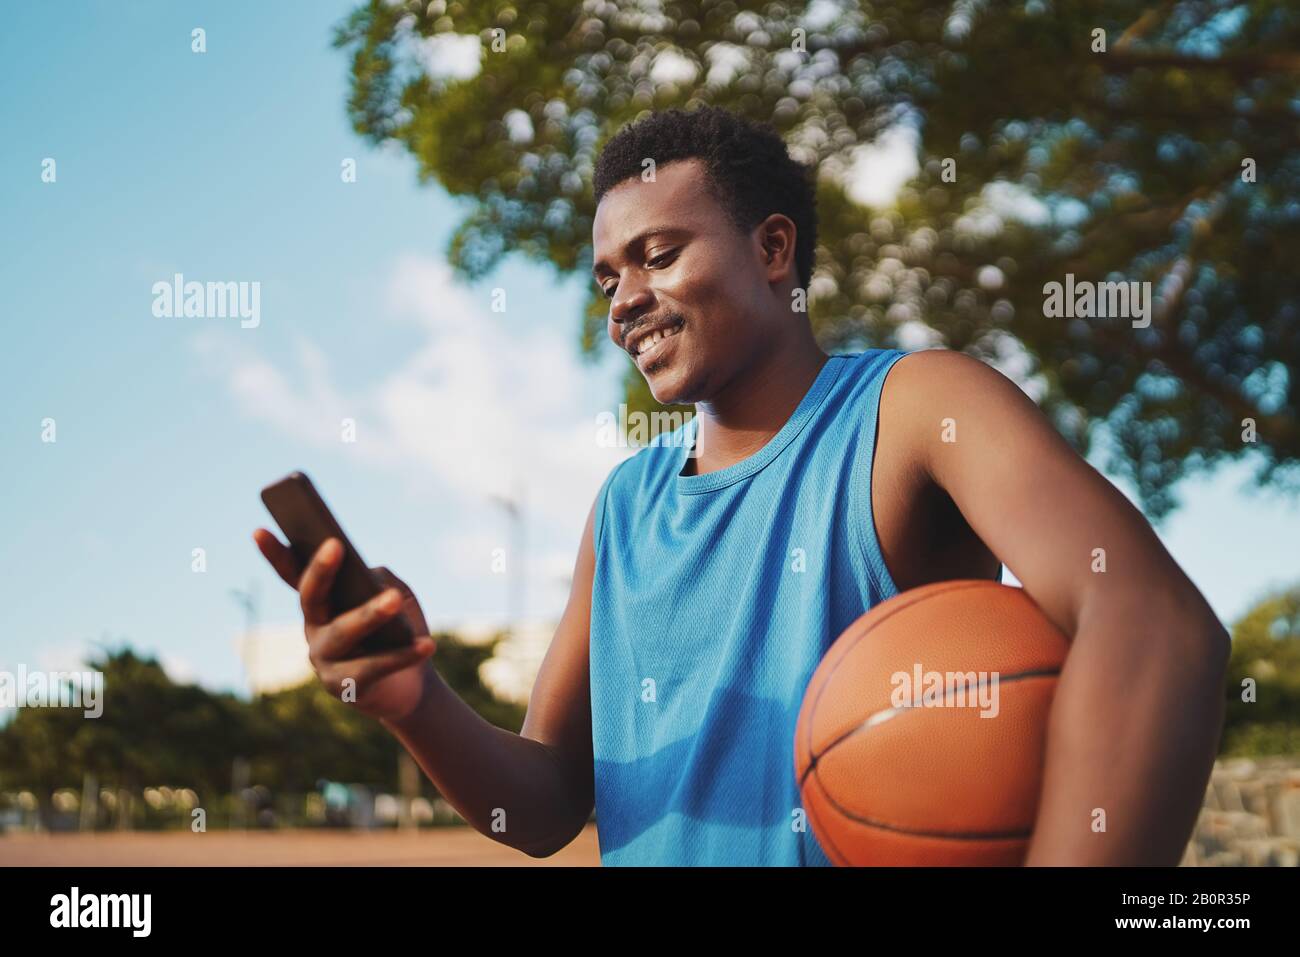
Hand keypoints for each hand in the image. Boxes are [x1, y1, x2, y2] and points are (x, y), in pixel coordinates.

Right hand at [252, 529, 436, 722]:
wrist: (411, 684)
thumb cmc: (398, 630)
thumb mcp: (395, 594)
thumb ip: (380, 579)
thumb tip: (370, 580)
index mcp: (322, 604)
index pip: (294, 575)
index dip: (276, 554)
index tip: (258, 531)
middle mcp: (314, 630)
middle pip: (312, 598)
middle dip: (321, 570)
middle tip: (336, 544)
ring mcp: (324, 660)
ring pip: (342, 632)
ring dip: (369, 614)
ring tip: (395, 599)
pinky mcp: (343, 687)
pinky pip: (373, 667)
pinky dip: (403, 655)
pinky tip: (426, 643)